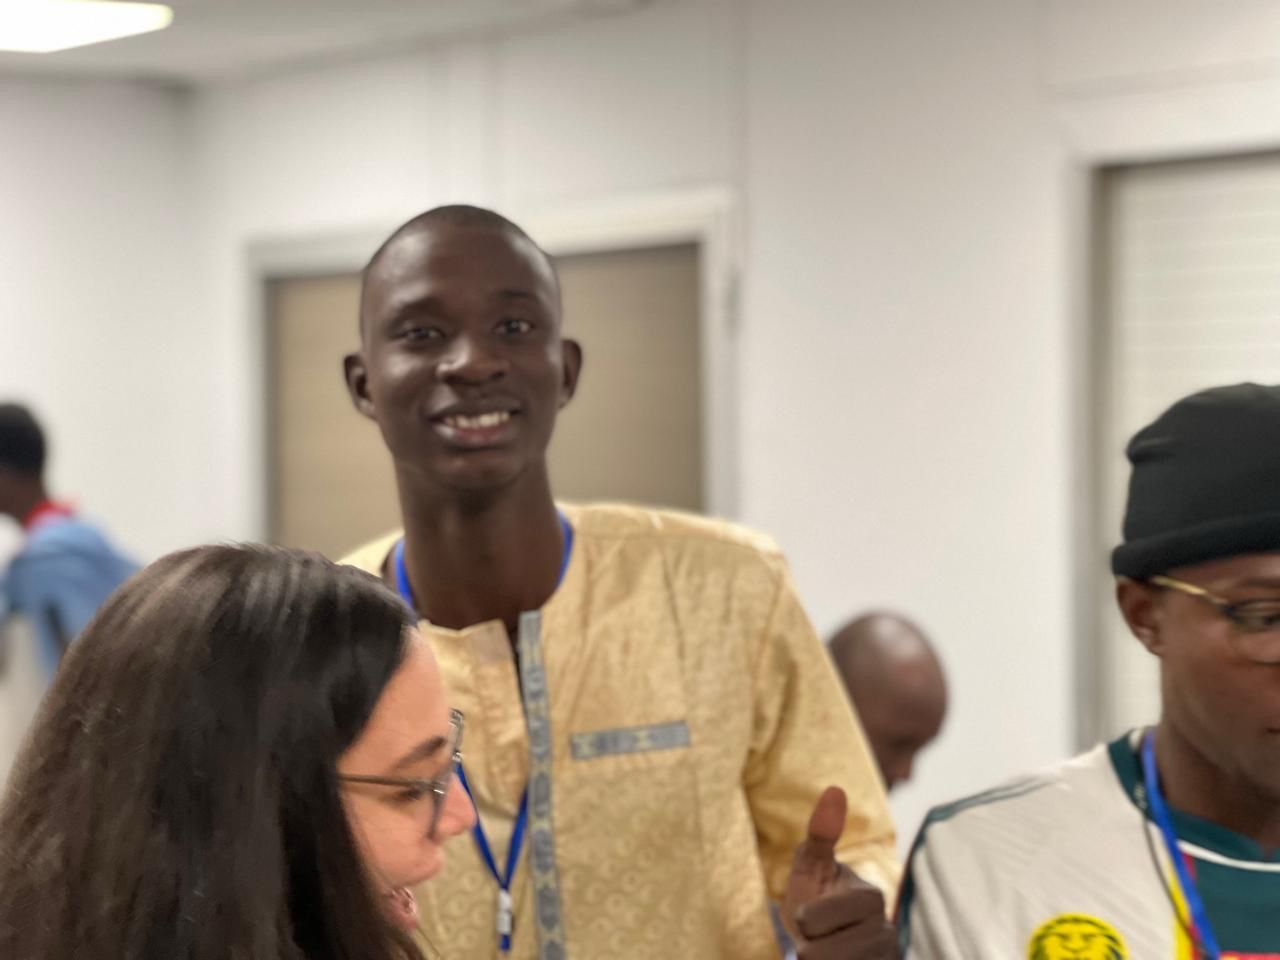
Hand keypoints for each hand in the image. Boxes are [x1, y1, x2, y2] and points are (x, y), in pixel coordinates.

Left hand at [782, 786, 896, 959]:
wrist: (825, 943)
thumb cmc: (817, 899)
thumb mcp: (811, 866)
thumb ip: (821, 833)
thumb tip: (835, 790)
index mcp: (869, 897)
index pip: (813, 918)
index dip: (802, 919)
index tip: (807, 915)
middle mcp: (885, 932)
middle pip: (820, 953)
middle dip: (808, 947)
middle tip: (815, 938)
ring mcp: (884, 957)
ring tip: (824, 952)